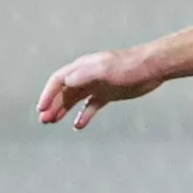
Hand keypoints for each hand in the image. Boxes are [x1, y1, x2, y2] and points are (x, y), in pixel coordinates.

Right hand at [36, 48, 158, 128]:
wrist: (151, 68)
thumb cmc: (128, 66)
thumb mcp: (104, 69)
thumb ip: (84, 74)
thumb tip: (66, 81)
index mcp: (82, 68)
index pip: (58, 80)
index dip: (48, 94)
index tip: (41, 109)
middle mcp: (86, 76)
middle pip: (64, 91)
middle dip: (52, 105)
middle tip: (44, 120)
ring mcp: (97, 85)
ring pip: (74, 99)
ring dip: (63, 110)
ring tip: (53, 122)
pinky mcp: (108, 94)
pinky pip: (91, 106)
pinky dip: (84, 115)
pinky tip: (78, 125)